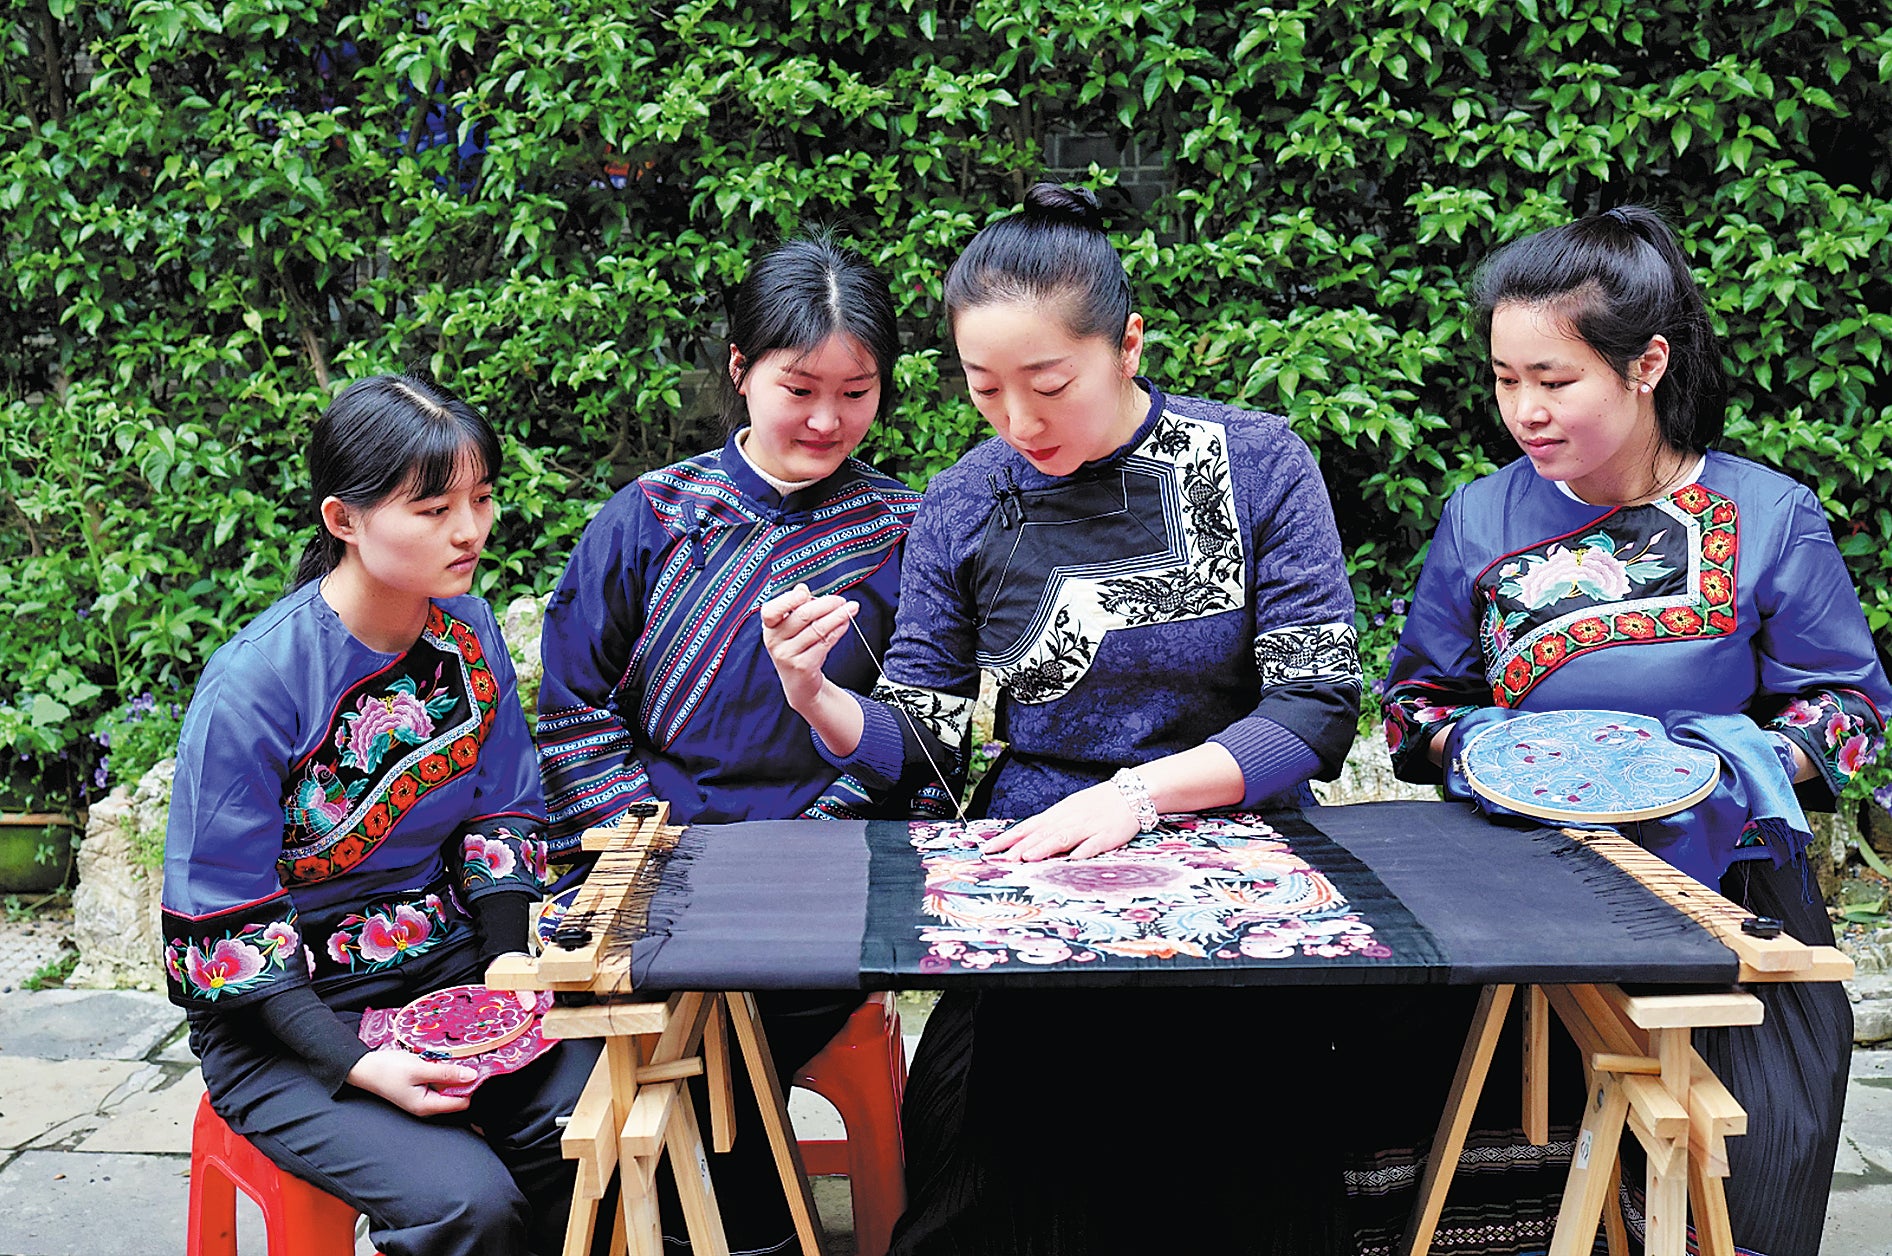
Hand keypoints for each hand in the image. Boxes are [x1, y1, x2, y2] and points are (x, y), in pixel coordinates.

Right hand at [346, 1048, 475, 1116]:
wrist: (364, 1067)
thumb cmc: (388, 1070)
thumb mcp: (419, 1069)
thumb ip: (446, 1074)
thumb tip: (471, 1076)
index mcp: (428, 1106)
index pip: (462, 1103)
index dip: (472, 1087)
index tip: (478, 1068)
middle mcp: (428, 1105)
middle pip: (457, 1095)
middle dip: (463, 1079)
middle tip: (467, 1059)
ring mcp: (424, 1097)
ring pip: (449, 1087)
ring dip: (453, 1073)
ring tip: (453, 1057)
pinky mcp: (421, 1088)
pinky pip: (439, 1081)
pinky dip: (443, 1071)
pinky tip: (441, 1060)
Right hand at [760, 583, 858, 712]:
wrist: (799, 683)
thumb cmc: (797, 648)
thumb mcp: (792, 627)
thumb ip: (796, 606)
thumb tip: (801, 588)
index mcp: (769, 627)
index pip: (771, 611)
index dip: (787, 600)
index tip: (806, 593)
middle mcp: (774, 641)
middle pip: (803, 616)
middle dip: (826, 604)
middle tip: (841, 600)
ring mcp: (787, 655)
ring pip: (818, 629)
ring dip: (838, 616)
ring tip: (851, 608)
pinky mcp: (803, 666)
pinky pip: (825, 643)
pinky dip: (838, 630)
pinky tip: (846, 623)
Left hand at [981, 782, 1140, 861]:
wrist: (1130, 793)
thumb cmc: (1096, 804)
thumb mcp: (1069, 810)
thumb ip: (1050, 826)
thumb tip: (1025, 840)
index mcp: (1058, 814)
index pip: (1028, 827)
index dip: (1008, 838)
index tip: (989, 848)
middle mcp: (1069, 820)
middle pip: (1041, 834)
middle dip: (1021, 847)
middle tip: (1003, 858)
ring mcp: (1088, 827)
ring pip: (1063, 838)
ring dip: (1045, 847)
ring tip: (1029, 857)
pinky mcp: (1107, 836)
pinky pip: (1093, 845)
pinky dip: (1083, 852)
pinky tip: (1073, 859)